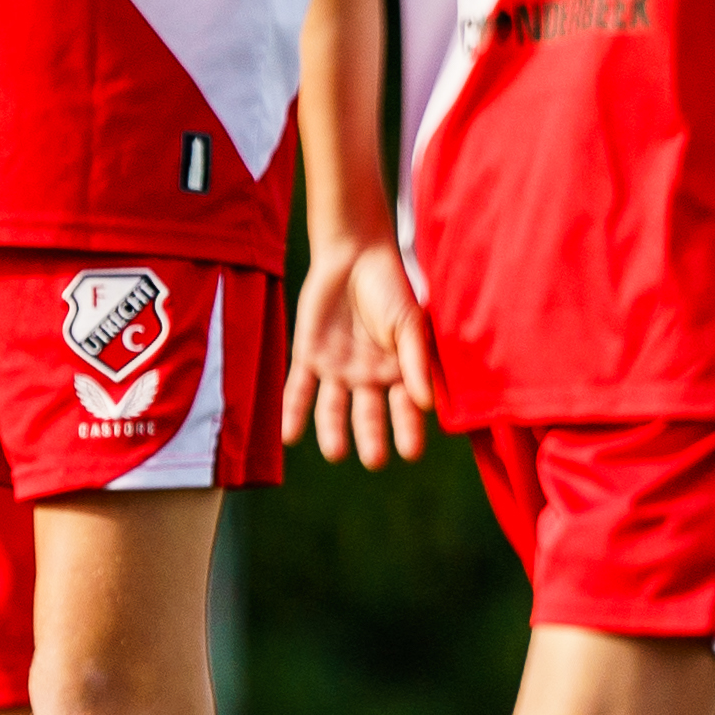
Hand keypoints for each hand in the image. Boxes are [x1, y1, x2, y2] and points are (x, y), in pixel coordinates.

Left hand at [283, 237, 431, 466]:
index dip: (408, 430)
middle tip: (374, 459)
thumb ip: (414, 361)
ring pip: (332, 408)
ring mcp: (337, 370)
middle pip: (368, 415)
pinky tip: (289, 434)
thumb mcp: (407, 322)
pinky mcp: (308, 357)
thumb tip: (426, 403)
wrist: (353, 255)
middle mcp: (367, 378)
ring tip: (335, 452)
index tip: (411, 452)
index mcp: (398, 372)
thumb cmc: (389, 287)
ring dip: (331, 430)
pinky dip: (294, 410)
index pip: (405, 408)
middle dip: (370, 437)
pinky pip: (299, 388)